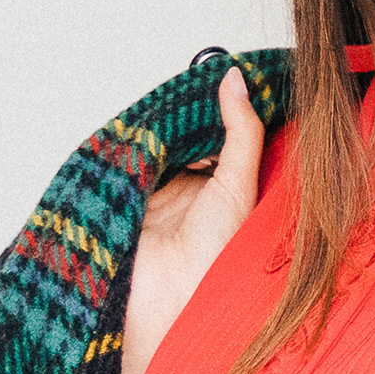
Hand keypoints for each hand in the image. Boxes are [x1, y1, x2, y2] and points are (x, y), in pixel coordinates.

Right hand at [122, 66, 263, 373]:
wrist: (166, 301)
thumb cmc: (215, 258)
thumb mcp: (237, 183)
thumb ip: (238, 130)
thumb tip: (235, 80)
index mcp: (236, 192)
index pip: (233, 138)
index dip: (233, 107)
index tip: (234, 72)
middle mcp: (203, 191)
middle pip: (199, 136)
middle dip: (198, 111)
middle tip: (201, 75)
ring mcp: (168, 193)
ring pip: (169, 143)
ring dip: (169, 125)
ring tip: (175, 96)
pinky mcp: (136, 194)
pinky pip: (138, 156)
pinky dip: (140, 140)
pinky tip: (147, 121)